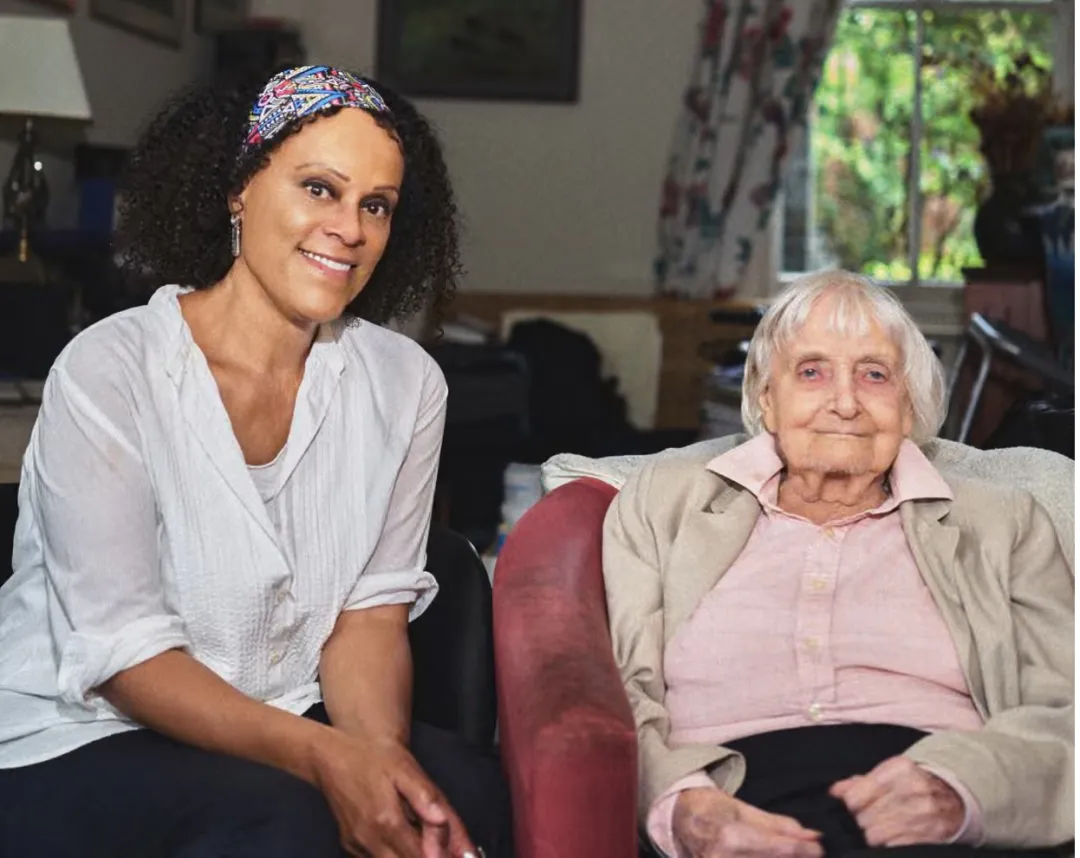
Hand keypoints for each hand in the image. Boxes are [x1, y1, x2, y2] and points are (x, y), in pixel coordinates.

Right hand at [311, 728, 477, 857]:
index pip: (422, 856)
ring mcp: (357, 846)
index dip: (442, 856)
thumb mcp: (405, 769)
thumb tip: (443, 821)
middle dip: (429, 857)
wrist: (331, 755)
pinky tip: (406, 840)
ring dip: (412, 856)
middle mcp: (370, 841)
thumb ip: (425, 798)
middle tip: (449, 850)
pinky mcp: (350, 846)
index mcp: (387, 822)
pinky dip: (396, 855)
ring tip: (429, 843)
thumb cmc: (373, 757)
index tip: (462, 855)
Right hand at [673, 787, 822, 857]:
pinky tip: (766, 856)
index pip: (778, 848)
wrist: (680, 818)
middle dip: (793, 857)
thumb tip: (811, 836)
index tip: (819, 848)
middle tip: (807, 851)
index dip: (804, 850)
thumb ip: (778, 826)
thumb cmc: (712, 808)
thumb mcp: (745, 810)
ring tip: (788, 852)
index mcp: (730, 836)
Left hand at [830, 756, 964, 846]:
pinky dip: (889, 844)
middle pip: (865, 816)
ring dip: (873, 835)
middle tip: (865, 822)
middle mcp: (912, 787)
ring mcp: (924, 812)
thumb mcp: (887, 776)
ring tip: (878, 830)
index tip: (851, 810)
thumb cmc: (912, 786)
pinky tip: (891, 838)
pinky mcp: (932, 834)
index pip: (856, 795)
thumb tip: (834, 793)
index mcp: (898, 768)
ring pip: (876, 833)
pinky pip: (895, 846)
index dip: (850, 806)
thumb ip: (858, 783)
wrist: (956, 799)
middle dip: (861, 822)